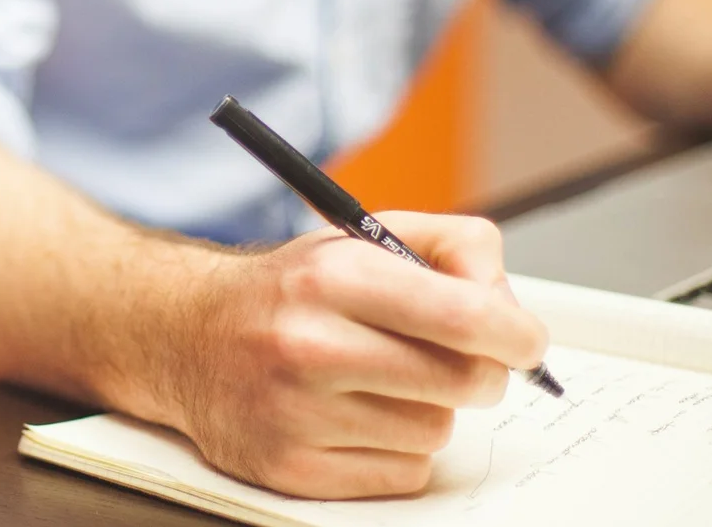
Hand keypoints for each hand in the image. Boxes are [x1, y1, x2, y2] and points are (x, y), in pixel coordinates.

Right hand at [164, 212, 547, 498]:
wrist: (186, 336)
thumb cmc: (290, 290)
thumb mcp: (363, 237)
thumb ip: (453, 247)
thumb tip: (510, 305)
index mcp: (333, 277)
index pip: (464, 316)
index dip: (517, 334)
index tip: (525, 341)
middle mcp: (309, 345)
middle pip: (464, 381)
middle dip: (480, 371)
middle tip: (459, 359)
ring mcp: (296, 413)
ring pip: (435, 431)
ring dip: (428, 409)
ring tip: (383, 382)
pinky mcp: (290, 468)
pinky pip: (402, 474)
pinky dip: (397, 450)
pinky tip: (359, 417)